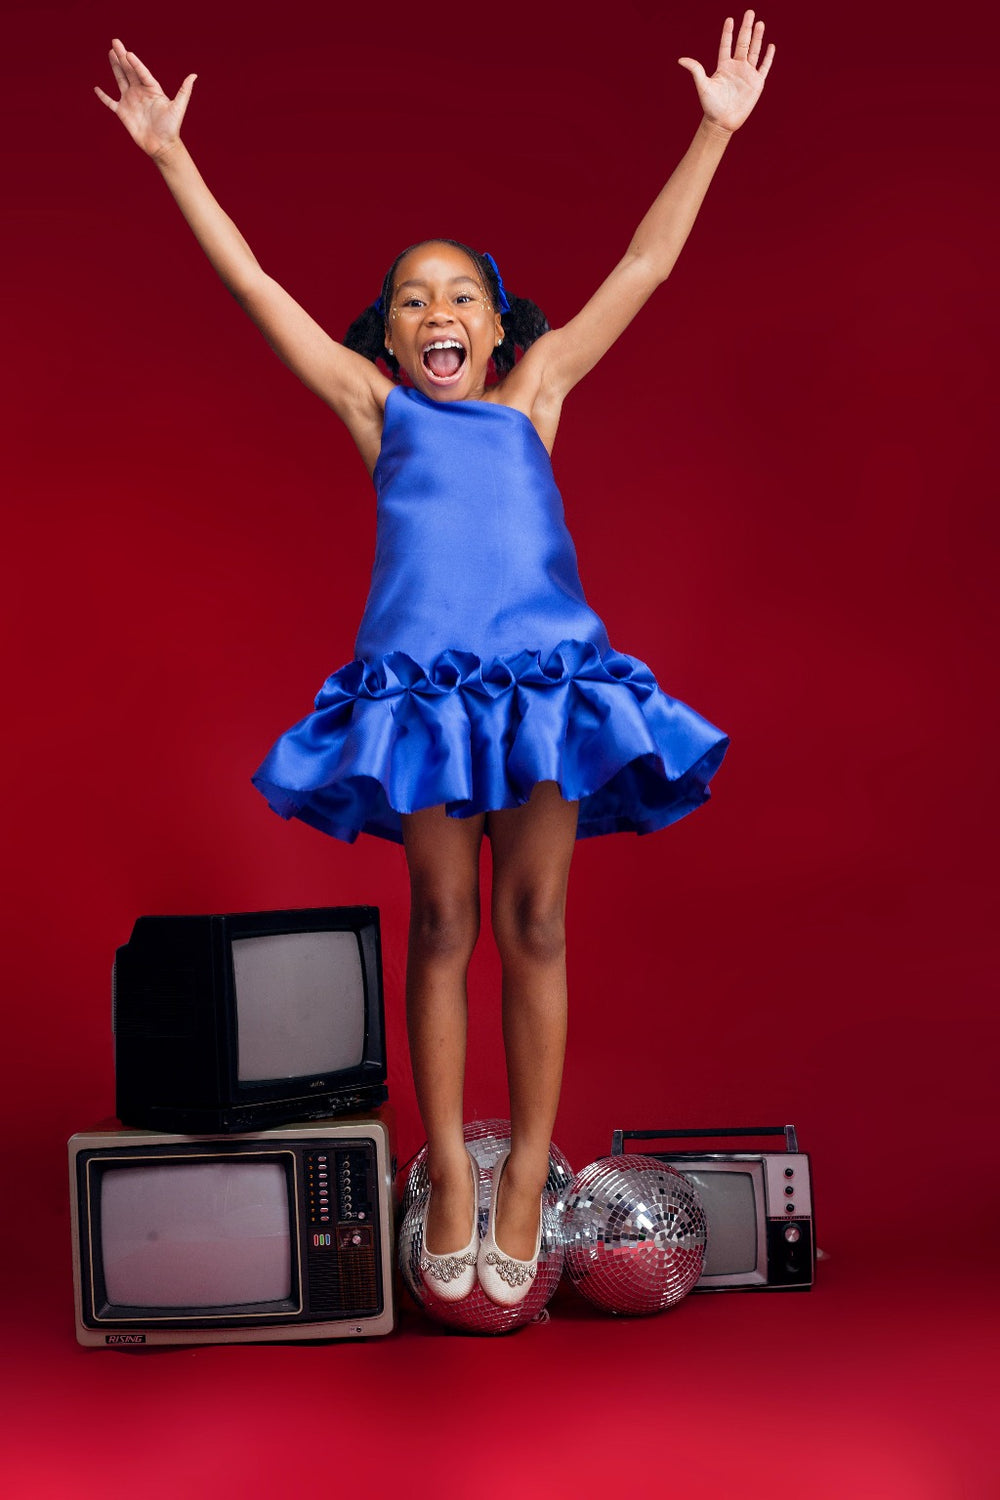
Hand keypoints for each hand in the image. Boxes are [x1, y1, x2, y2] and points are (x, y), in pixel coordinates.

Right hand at [94, 39, 196, 157]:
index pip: (142, 72)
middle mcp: (140, 92)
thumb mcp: (178, 108)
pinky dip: (103, 96)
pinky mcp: (123, 112)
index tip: (129, 53)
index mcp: (152, 89)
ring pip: (120, 80)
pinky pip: (110, 102)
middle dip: (122, 56)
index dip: (135, 63)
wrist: (162, 146)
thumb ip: (184, 91)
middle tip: (115, 41)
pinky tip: (97, 89)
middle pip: (129, 70)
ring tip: (110, 52)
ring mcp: (130, 101)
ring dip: (115, 67)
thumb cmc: (171, 128)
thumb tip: (194, 76)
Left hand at [678, 11, 774, 133]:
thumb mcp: (702, 86)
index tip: (730, 19)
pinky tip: (771, 45)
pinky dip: (768, 57)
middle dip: (746, 28)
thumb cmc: (711, 105)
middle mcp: (736, 67)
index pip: (726, 45)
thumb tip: (680, 60)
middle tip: (750, 12)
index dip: (728, 33)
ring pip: (754, 51)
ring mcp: (747, 74)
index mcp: (723, 66)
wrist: (722, 122)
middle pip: (743, 43)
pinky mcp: (757, 83)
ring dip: (757, 37)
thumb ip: (695, 70)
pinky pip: (764, 67)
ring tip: (760, 23)